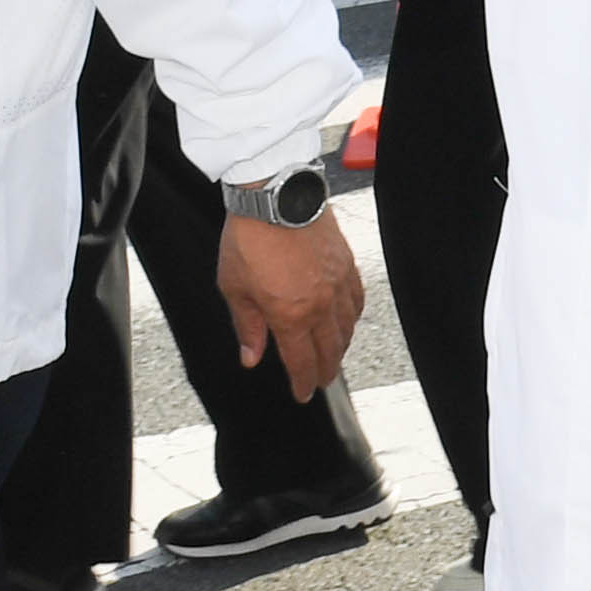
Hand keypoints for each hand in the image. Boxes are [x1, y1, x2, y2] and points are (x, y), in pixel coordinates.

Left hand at [219, 208, 363, 403]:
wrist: (276, 196)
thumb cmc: (249, 239)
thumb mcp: (234, 288)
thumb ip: (247, 326)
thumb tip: (251, 357)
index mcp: (290, 316)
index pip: (302, 362)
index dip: (303, 383)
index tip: (302, 394)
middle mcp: (320, 305)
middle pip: (330, 351)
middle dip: (325, 371)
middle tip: (320, 381)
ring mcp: (337, 285)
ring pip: (347, 329)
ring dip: (340, 348)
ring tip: (333, 356)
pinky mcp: (347, 265)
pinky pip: (356, 301)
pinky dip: (352, 318)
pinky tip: (347, 321)